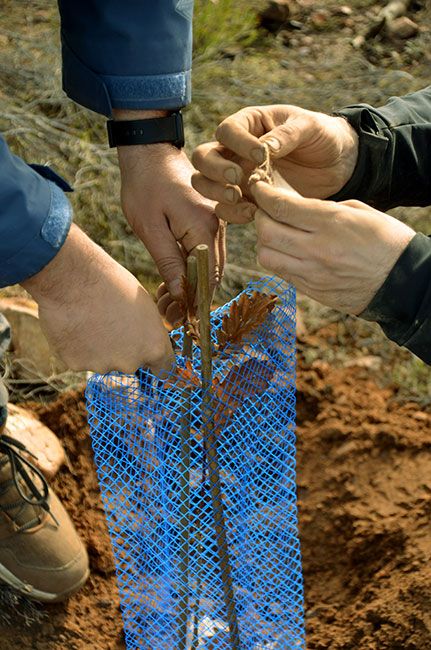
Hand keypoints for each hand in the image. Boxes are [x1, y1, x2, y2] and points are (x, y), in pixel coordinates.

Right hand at [21, 225, 174, 375]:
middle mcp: (130, 363)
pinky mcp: (76, 365)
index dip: (156, 360)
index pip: (165, 368)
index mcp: (154, 347)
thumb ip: (148, 331)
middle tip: (110, 322)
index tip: (151, 356)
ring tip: (89, 318)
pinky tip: (75, 324)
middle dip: (123, 349)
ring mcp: (103, 366)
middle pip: (130, 362)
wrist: (73, 278)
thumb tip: (144, 340)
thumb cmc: (112, 283)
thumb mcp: (144, 305)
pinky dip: (78, 346)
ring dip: (98, 347)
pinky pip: (81, 358)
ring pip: (103, 360)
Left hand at [114, 109, 224, 303]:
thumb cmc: (145, 185)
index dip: (192, 302)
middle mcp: (216, 228)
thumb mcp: (150, 228)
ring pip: (210, 266)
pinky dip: (192, 270)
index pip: (206, 278)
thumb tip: (181, 294)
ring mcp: (215, 223)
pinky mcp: (208, 221)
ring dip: (191, 286)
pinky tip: (172, 280)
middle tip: (167, 313)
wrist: (150, 151)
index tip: (175, 318)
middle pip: (212, 276)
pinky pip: (206, 253)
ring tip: (166, 301)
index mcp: (203, 229)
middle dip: (191, 299)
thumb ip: (168, 262)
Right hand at [191, 104, 358, 222]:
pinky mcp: (246, 200)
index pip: (226, 130)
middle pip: (204, 157)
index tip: (260, 155)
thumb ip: (287, 134)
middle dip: (215, 169)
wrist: (338, 165)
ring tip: (238, 197)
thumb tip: (264, 147)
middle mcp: (236, 150)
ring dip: (215, 191)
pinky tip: (252, 212)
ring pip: (205, 183)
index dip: (237, 143)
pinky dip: (232, 213)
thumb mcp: (310, 127)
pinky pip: (225, 209)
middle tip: (237, 178)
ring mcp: (238, 177)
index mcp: (250, 124)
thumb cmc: (322, 137)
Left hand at [252, 181, 414, 314]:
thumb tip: (294, 208)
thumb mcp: (359, 211)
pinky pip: (282, 273)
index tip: (259, 187)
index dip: (263, 195)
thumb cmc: (386, 240)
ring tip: (276, 234)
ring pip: (267, 257)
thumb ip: (322, 209)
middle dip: (261, 217)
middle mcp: (316, 249)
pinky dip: (279, 260)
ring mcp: (312, 273)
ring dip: (265, 242)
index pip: (281, 207)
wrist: (403, 281)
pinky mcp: (312, 291)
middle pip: (266, 232)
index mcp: (331, 223)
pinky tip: (288, 252)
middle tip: (267, 211)